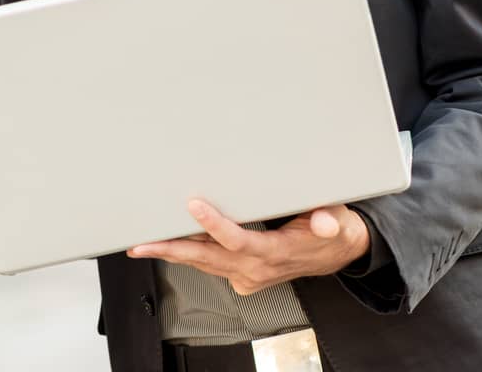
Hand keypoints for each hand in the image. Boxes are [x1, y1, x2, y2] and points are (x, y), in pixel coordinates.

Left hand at [127, 199, 369, 295]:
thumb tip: (325, 222)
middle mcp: (257, 268)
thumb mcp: (338, 222)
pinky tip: (170, 246)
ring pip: (204, 264)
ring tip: (144, 245)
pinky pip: (210, 266)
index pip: (238, 240)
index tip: (194, 206)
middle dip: (173, 250)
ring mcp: (248, 275)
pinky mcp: (243, 276)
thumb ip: (330, 221)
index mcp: (276, 253)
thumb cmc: (333, 232)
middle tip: (143, 244)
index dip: (214, 224)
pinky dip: (189, 256)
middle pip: (208, 258)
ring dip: (174, 254)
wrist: (337, 253)